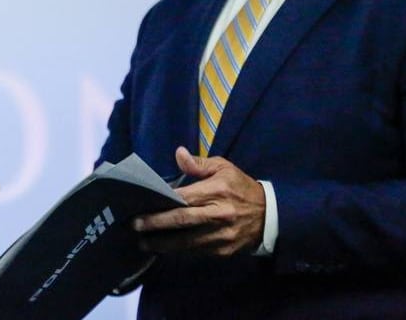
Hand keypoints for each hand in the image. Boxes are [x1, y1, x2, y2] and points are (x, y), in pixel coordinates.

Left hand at [132, 146, 264, 256]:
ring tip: (143, 242)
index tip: (143, 204)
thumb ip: (199, 163)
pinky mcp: (223, 251)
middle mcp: (219, 215)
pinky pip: (196, 251)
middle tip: (134, 226)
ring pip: (187, 242)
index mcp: (218, 191)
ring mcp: (222, 236)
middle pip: (182, 221)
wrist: (270, 216)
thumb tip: (178, 153)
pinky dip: (178, 250)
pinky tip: (163, 247)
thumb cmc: (240, 188)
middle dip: (156, 224)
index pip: (185, 198)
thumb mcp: (224, 168)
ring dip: (163, 243)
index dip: (163, 202)